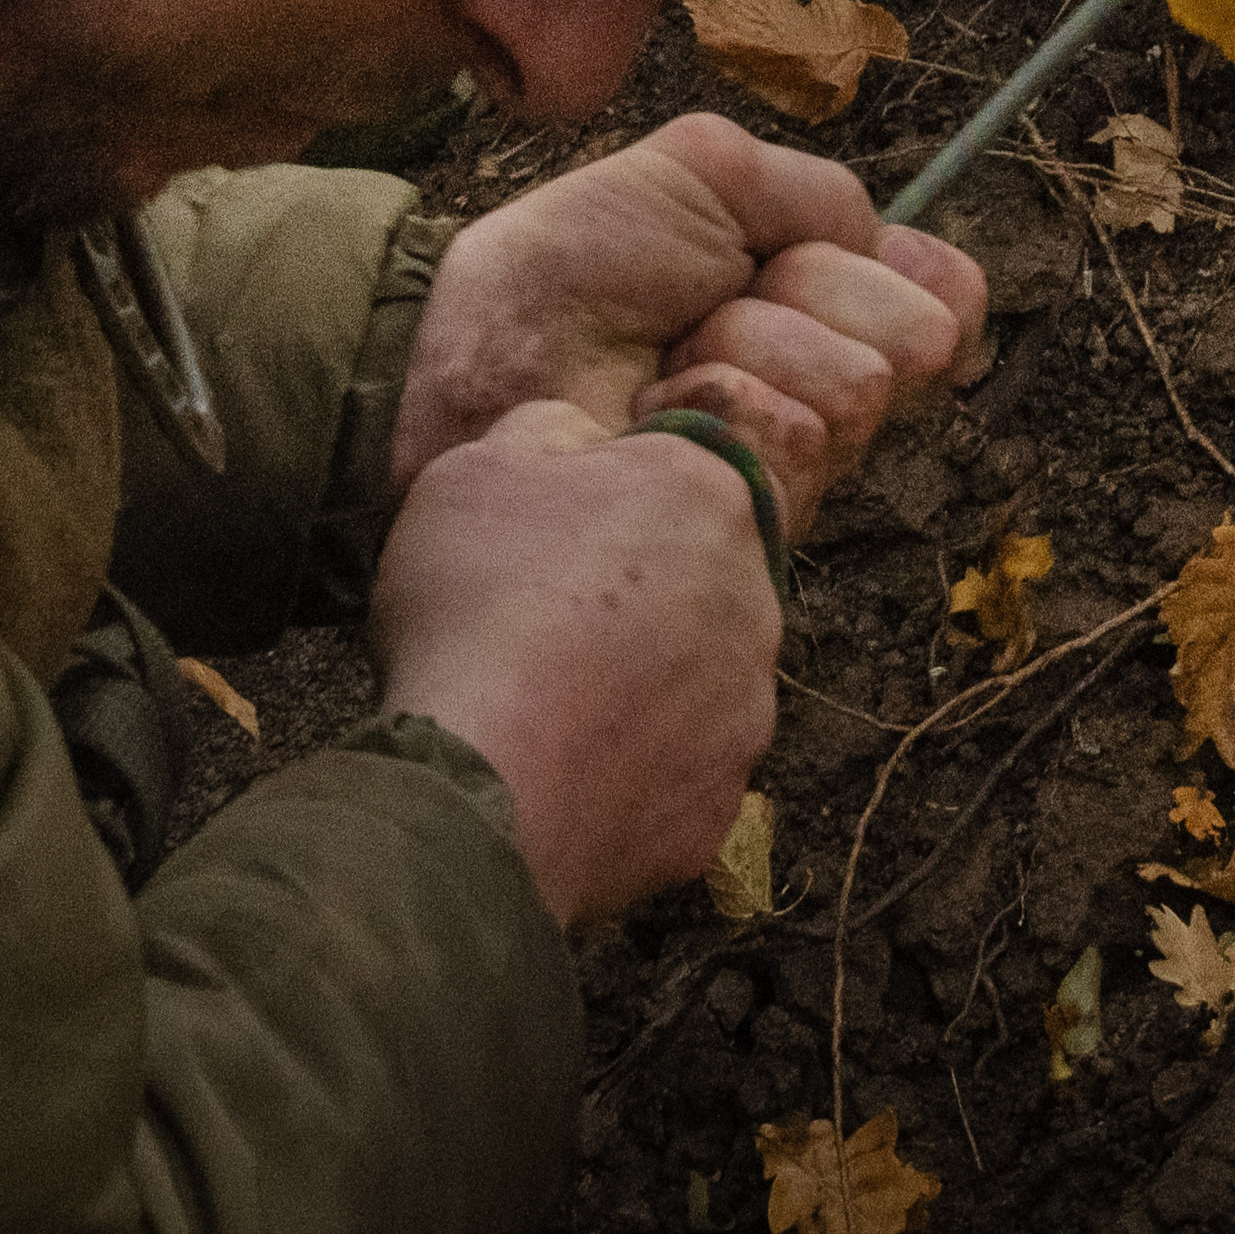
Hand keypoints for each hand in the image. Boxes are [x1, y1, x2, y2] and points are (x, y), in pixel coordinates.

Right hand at [369, 397, 784, 927]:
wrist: (484, 782)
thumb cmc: (480, 605)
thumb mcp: (479, 467)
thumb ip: (549, 430)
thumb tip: (583, 442)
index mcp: (710, 496)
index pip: (678, 476)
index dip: (607, 500)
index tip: (546, 536)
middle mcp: (756, 599)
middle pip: (695, 577)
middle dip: (633, 592)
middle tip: (541, 620)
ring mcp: (748, 711)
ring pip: (692, 679)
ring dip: (637, 683)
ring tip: (544, 704)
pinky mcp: (722, 803)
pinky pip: (676, 771)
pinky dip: (629, 770)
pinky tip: (560, 769)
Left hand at [400, 112, 988, 537]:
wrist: (473, 359)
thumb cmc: (565, 267)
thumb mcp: (695, 174)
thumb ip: (815, 192)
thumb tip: (902, 247)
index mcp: (823, 305)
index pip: (948, 296)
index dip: (892, 271)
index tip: (793, 259)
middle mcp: (822, 389)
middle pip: (919, 336)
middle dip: (802, 296)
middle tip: (697, 311)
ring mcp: (793, 464)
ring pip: (859, 384)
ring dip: (744, 349)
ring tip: (660, 367)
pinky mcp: (756, 521)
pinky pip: (801, 439)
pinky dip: (720, 400)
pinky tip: (654, 416)